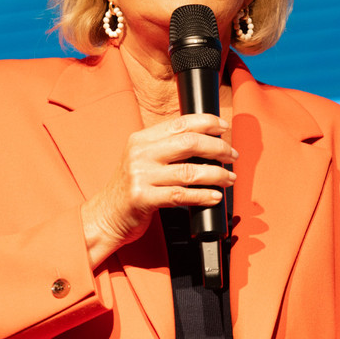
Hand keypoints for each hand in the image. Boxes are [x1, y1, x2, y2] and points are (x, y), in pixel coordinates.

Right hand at [81, 114, 237, 266]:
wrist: (106, 216)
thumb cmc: (131, 188)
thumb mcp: (142, 160)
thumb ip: (166, 148)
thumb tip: (206, 142)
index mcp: (141, 139)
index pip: (180, 123)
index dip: (207, 123)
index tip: (224, 128)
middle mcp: (140, 154)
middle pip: (189, 143)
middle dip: (217, 148)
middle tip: (232, 156)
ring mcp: (140, 176)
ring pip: (189, 171)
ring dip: (216, 175)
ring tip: (229, 178)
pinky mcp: (143, 198)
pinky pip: (181, 195)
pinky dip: (203, 196)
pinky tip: (215, 197)